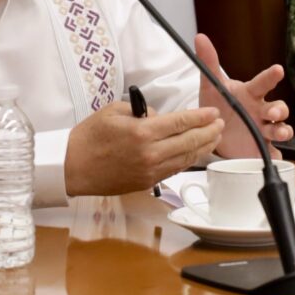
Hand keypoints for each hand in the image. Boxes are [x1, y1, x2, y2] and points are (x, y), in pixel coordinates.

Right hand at [65, 101, 222, 194]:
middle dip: (208, 132)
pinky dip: (187, 160)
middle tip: (220, 123)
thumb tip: (160, 118)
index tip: (214, 112)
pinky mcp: (147, 183)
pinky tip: (195, 152)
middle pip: (189, 142)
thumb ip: (142, 111)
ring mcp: (150, 171)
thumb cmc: (89, 136)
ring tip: (214, 138)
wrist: (73, 167)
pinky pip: (174, 169)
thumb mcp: (114, 111)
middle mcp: (150, 154)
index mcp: (142, 132)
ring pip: (185, 158)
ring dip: (203, 147)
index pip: (181, 122)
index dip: (201, 117)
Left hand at [195, 33, 293, 158]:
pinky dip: (276, 157)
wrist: (216, 131)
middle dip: (279, 110)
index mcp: (251, 95)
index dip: (270, 76)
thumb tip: (200, 37)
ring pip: (281, 130)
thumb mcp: (212, 86)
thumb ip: (208, 63)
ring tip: (278, 133)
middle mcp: (261, 112)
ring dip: (283, 131)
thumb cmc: (220, 104)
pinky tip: (275, 158)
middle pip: (279, 109)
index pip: (263, 83)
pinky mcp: (261, 149)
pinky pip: (274, 154)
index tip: (277, 70)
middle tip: (273, 113)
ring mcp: (263, 131)